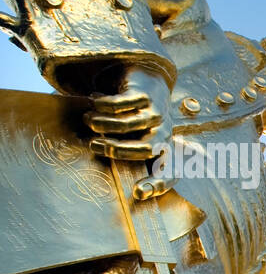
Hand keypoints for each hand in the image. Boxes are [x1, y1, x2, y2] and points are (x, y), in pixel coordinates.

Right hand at [85, 66, 174, 191]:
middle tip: (94, 145)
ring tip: (88, 120)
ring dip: (102, 124)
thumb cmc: (135, 119)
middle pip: (146, 149)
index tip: (138, 193)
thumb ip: (123, 155)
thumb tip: (102, 182)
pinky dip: (102, 105)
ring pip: (127, 125)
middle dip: (117, 150)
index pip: (169, 173)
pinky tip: (94, 102)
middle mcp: (164, 134)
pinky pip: (119, 104)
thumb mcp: (134, 139)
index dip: (157, 184)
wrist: (147, 80)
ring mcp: (157, 114)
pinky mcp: (145, 96)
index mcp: (163, 151)